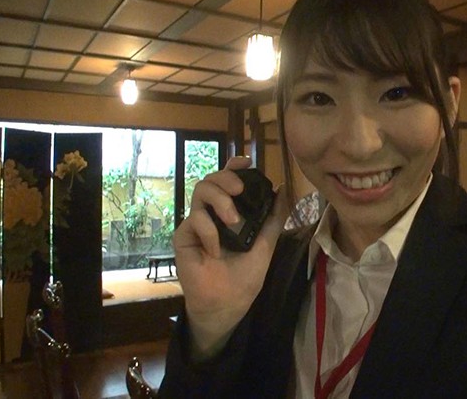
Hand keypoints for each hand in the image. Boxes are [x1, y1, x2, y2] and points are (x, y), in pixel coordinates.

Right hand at [173, 156, 287, 358]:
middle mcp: (212, 213)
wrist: (228, 303)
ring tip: (233, 221)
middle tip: (240, 189)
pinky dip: (209, 232)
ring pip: (200, 191)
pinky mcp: (183, 237)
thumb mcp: (265, 244)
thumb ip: (273, 218)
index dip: (234, 167)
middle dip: (227, 178)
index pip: (228, 181)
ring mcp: (197, 223)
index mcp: (231, 211)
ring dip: (220, 200)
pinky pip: (194, 221)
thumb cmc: (245, 276)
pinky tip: (217, 251)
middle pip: (212, 179)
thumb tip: (282, 189)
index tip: (246, 162)